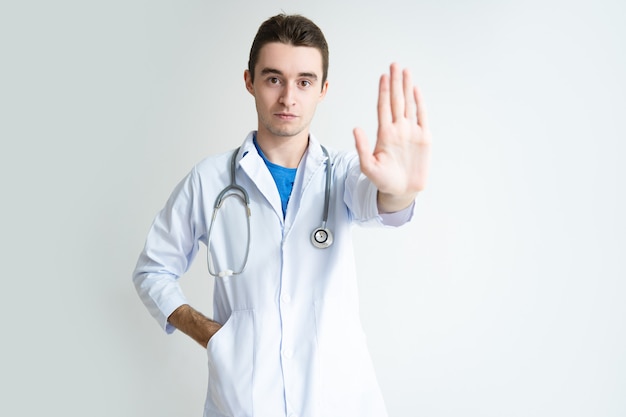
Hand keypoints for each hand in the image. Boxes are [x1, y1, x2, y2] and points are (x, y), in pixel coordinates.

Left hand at [354, 63, 430, 211]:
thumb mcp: (368, 166)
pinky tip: (415, 90)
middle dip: (395, 82)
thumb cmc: (383, 180)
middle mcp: (398, 129)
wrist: (402, 191)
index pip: (383, 107)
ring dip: (406, 88)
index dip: (383, 91)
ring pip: (408, 104)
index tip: (383, 76)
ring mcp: (411, 132)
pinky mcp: (423, 138)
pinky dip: (419, 103)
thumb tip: (356, 128)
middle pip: (396, 101)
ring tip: (405, 71)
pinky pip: (422, 116)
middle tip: (394, 65)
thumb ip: (361, 148)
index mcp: (384, 134)